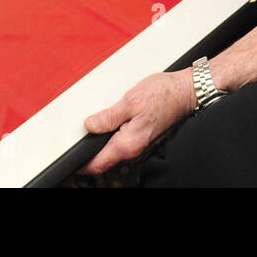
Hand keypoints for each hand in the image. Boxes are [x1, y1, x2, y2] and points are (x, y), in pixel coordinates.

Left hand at [78, 70, 195, 175]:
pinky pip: (122, 142)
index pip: (98, 164)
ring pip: (113, 151)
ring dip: (101, 143)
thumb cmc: (163, 94)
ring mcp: (139, 144)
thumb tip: (90, 126)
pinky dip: (111, 137)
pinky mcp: (142, 137)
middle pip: (104, 159)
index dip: (81, 164)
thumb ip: (108, 116)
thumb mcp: (131, 101)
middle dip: (89, 152)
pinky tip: (109, 124)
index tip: (70, 159)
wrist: (185, 92)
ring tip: (91, 128)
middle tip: (77, 138)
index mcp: (128, 143)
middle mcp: (134, 148)